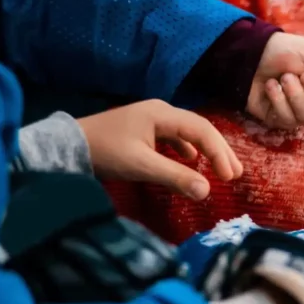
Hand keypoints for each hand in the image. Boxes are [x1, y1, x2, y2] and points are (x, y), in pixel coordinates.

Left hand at [78, 100, 242, 200]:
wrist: (67, 145)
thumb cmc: (104, 151)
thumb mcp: (141, 166)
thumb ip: (175, 177)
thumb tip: (208, 191)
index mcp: (162, 114)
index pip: (202, 130)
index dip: (220, 153)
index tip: (230, 177)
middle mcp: (161, 111)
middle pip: (200, 128)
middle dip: (220, 151)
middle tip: (236, 174)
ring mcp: (152, 119)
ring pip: (190, 132)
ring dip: (207, 150)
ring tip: (222, 169)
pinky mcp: (144, 129)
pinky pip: (176, 137)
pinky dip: (189, 149)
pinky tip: (192, 160)